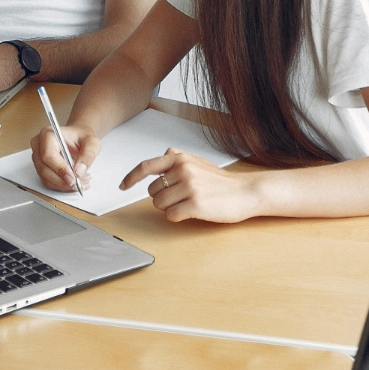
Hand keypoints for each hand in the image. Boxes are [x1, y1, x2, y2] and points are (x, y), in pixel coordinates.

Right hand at [30, 123, 99, 191]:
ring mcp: (38, 157)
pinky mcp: (40, 167)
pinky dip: (61, 186)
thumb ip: (88, 155)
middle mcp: (39, 145)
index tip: (74, 178)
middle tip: (80, 183)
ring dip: (63, 185)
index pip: (48, 155)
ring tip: (80, 182)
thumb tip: (79, 171)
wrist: (79, 138)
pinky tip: (74, 182)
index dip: (60, 169)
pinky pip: (48, 182)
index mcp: (48, 134)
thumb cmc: (82, 137)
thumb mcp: (92, 142)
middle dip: (63, 180)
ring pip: (46, 178)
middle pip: (44, 169)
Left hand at [121, 148, 266, 222]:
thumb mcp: (199, 162)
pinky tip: (192, 212)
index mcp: (180, 158)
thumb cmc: (221, 181)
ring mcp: (189, 186)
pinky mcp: (195, 204)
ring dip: (170, 208)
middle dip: (162, 197)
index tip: (123, 185)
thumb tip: (166, 152)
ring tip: (188, 203)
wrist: (245, 192)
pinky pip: (170, 215)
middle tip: (181, 197)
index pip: (146, 166)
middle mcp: (182, 170)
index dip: (131, 177)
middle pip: (152, 191)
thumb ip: (180, 157)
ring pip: (159, 204)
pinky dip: (177, 217)